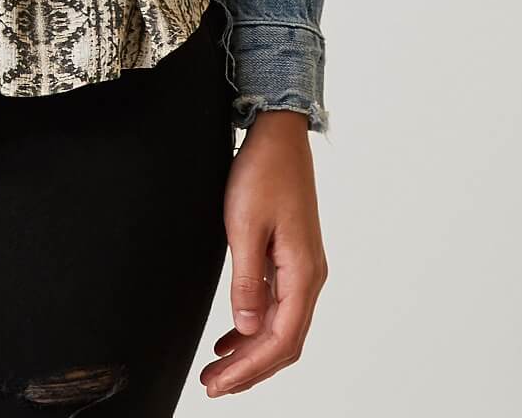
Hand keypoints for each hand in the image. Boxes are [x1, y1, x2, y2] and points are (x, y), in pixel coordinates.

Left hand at [197, 109, 322, 396]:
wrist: (278, 136)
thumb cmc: (263, 173)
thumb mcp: (245, 227)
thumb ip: (247, 281)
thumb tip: (247, 328)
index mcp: (303, 273)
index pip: (280, 339)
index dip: (249, 368)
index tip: (218, 384)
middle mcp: (309, 277)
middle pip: (284, 342)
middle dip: (250, 370)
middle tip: (212, 386)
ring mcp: (301, 270)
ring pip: (280, 328)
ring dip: (250, 353)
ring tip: (216, 370)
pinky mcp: (290, 261)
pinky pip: (276, 308)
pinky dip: (253, 329)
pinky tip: (230, 338)